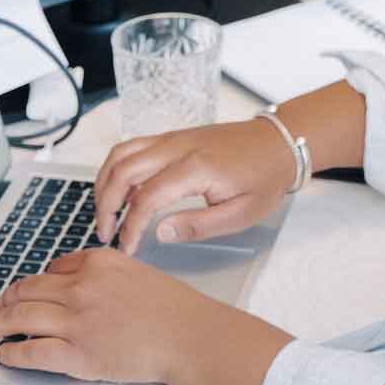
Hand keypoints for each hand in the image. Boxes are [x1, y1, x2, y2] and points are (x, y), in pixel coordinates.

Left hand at [0, 247, 290, 384]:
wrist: (189, 336)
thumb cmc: (171, 309)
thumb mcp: (136, 272)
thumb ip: (103, 272)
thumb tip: (74, 278)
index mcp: (98, 262)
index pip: (52, 268)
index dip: (32, 282)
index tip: (23, 290)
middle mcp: (82, 287)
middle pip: (28, 290)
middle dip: (5, 301)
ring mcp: (76, 321)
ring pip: (20, 319)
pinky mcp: (76, 354)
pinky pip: (30, 352)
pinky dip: (11, 353)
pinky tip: (4, 354)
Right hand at [93, 119, 292, 255]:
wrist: (279, 143)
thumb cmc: (264, 177)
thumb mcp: (240, 214)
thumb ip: (198, 226)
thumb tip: (159, 233)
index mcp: (196, 167)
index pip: (146, 197)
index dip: (130, 226)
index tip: (127, 248)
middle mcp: (178, 146)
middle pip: (123, 170)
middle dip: (105, 204)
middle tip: (105, 233)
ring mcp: (173, 138)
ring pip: (121, 153)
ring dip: (105, 182)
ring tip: (105, 213)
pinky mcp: (173, 137)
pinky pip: (133, 147)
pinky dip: (117, 168)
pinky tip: (121, 192)